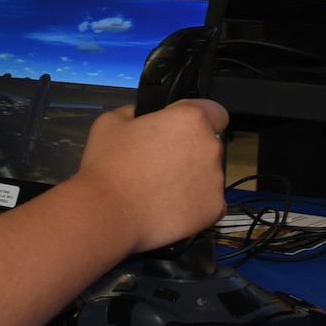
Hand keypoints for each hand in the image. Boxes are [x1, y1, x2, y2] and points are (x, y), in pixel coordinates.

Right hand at [71, 98, 228, 254]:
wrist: (109, 213)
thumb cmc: (109, 163)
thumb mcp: (111, 122)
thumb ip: (133, 112)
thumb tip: (140, 116)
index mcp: (191, 119)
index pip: (216, 112)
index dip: (199, 120)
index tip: (180, 131)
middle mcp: (211, 147)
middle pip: (209, 146)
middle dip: (190, 152)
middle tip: (160, 165)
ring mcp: (216, 180)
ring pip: (208, 176)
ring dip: (191, 180)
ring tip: (161, 192)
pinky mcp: (214, 209)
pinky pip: (207, 203)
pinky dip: (193, 206)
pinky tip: (168, 209)